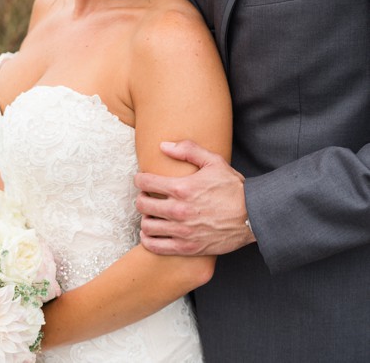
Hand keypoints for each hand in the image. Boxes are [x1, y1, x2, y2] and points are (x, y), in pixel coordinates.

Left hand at [134, 140, 255, 255]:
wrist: (255, 217)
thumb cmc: (234, 188)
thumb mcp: (214, 162)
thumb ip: (188, 150)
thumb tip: (163, 146)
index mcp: (182, 188)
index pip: (145, 182)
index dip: (140, 179)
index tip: (144, 180)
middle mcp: (179, 210)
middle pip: (142, 204)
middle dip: (142, 198)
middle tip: (148, 197)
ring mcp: (183, 231)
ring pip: (147, 226)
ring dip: (145, 219)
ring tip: (152, 215)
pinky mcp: (188, 247)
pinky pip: (156, 247)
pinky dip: (148, 240)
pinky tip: (151, 233)